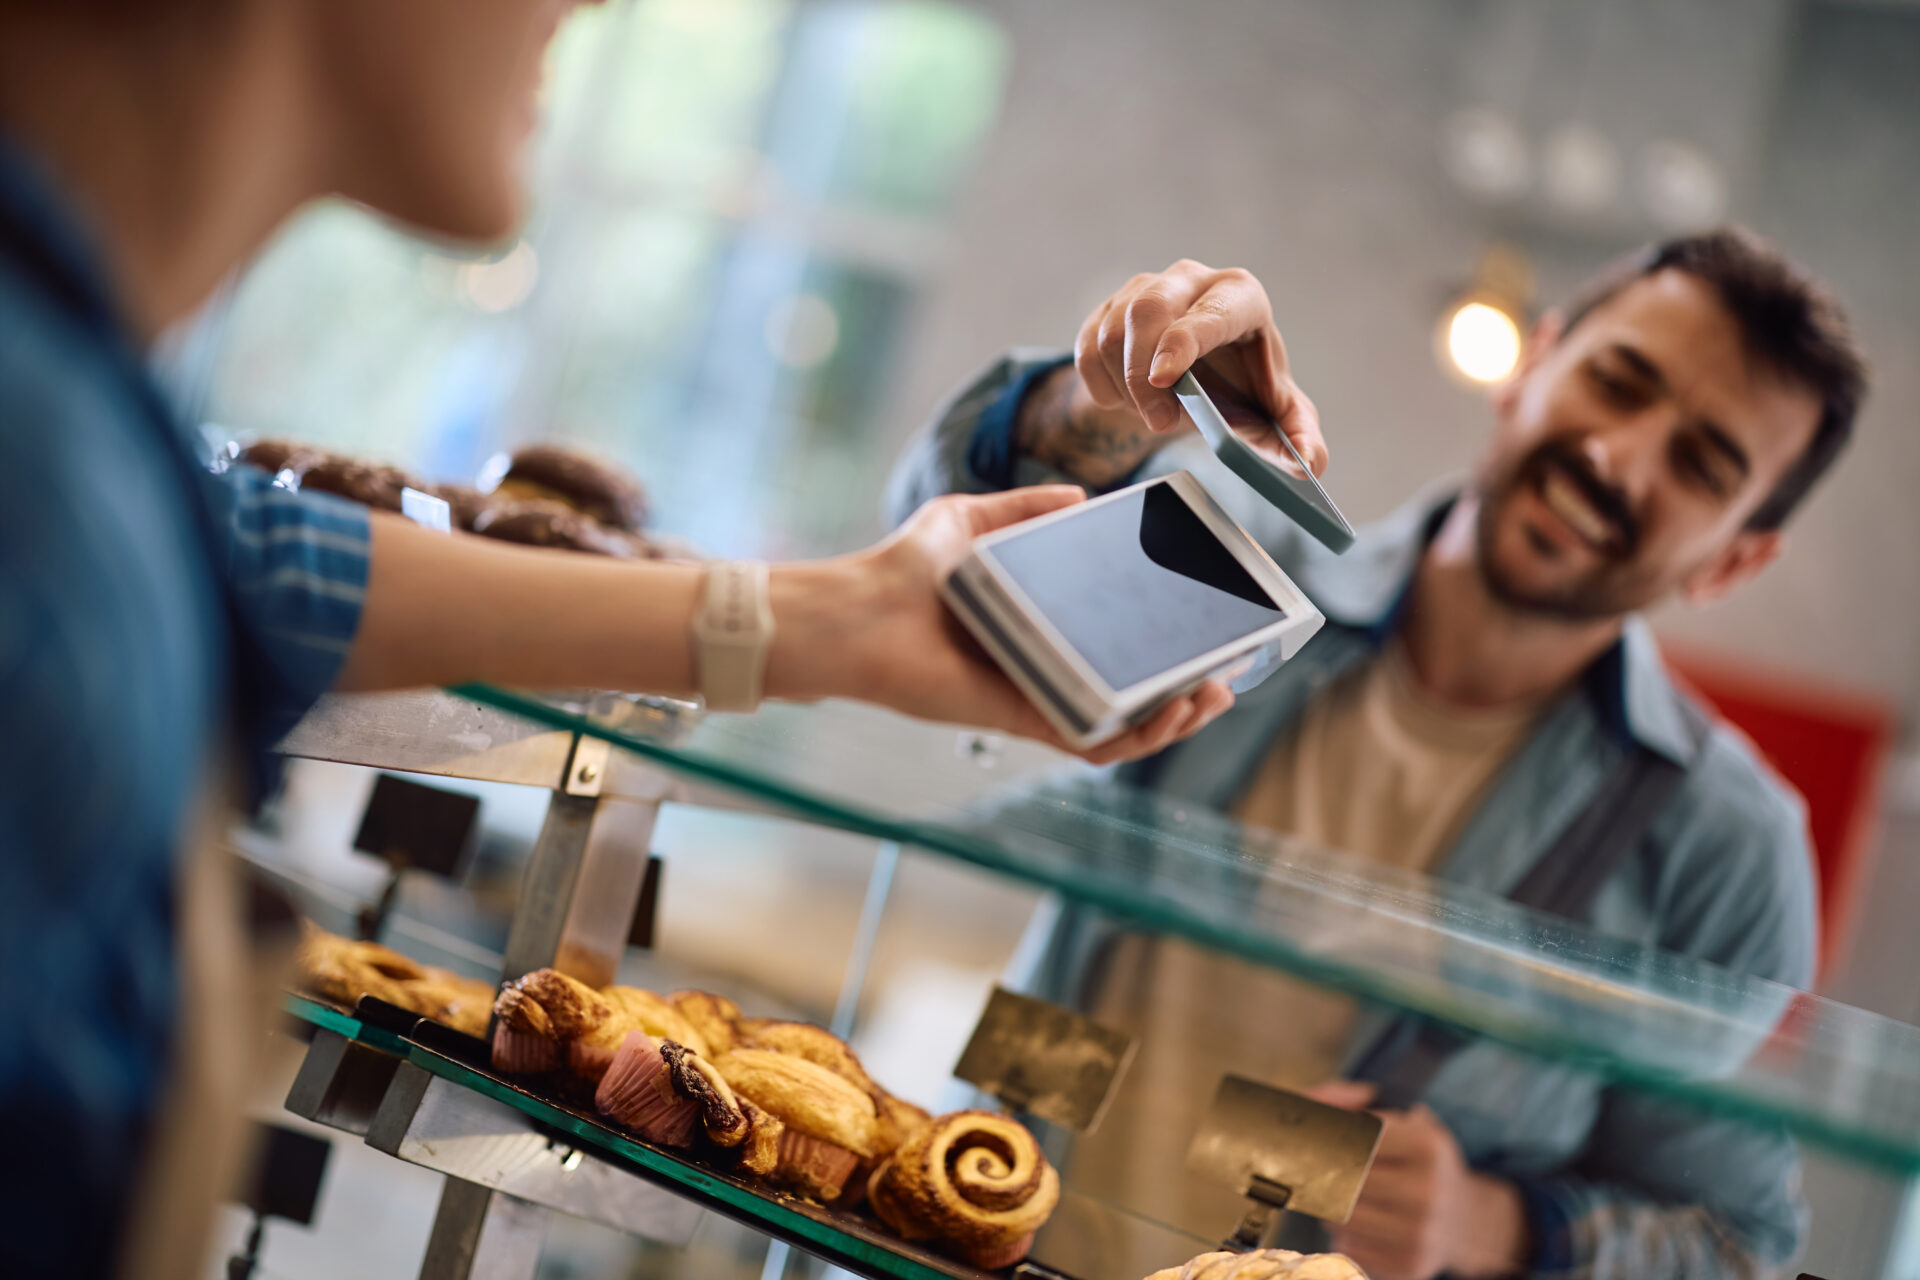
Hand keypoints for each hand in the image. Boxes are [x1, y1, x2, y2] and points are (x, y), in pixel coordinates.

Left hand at [768, 487, 1234, 763]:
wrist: (859, 612)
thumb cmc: (903, 568)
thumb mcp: (969, 520)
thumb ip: (1022, 507)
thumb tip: (1079, 495)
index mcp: (1039, 623)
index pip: (1114, 641)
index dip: (1163, 642)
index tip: (1206, 627)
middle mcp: (1044, 664)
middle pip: (1130, 689)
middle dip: (1185, 688)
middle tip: (1223, 674)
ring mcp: (1037, 694)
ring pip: (1119, 723)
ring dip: (1171, 718)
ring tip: (1207, 698)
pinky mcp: (1021, 717)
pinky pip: (1087, 740)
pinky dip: (1131, 737)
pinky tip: (1164, 717)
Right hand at [1075, 258, 1326, 475]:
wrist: (1197, 379)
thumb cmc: (1243, 389)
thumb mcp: (1274, 413)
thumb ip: (1297, 435)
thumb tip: (1311, 462)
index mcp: (1239, 295)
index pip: (1208, 311)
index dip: (1183, 342)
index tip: (1165, 380)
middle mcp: (1191, 279)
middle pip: (1148, 311)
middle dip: (1143, 375)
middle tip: (1159, 422)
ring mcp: (1143, 288)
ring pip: (1112, 332)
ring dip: (1125, 387)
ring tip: (1153, 413)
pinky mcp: (1107, 308)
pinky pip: (1087, 347)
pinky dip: (1101, 386)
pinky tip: (1125, 401)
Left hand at [1308, 1081, 1528, 1279]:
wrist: (1466, 1220)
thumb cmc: (1423, 1164)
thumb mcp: (1405, 1124)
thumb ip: (1351, 1103)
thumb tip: (1316, 1103)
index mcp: (1425, 1146)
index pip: (1352, 1140)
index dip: (1330, 1141)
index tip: (1317, 1142)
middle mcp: (1425, 1190)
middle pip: (1344, 1180)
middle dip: (1327, 1176)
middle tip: (1317, 1173)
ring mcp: (1419, 1232)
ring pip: (1342, 1217)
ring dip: (1331, 1208)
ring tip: (1340, 1199)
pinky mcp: (1409, 1264)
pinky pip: (1351, 1247)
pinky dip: (1344, 1236)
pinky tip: (1358, 1227)